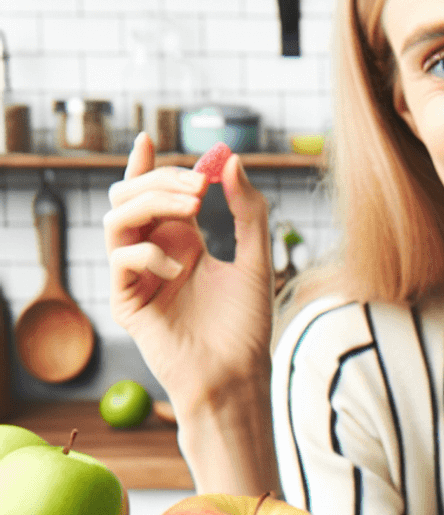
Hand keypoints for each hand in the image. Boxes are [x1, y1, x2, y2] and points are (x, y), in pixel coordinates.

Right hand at [104, 133, 274, 418]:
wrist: (237, 376)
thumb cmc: (247, 327)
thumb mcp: (256, 261)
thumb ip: (249, 212)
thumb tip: (234, 162)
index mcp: (183, 243)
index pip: (155, 194)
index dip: (148, 166)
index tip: (151, 138)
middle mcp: (156, 253)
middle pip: (132, 196)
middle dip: (161, 179)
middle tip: (200, 185)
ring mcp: (138, 275)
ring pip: (117, 217)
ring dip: (152, 202)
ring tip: (194, 210)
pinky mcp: (127, 300)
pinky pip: (119, 257)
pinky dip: (148, 252)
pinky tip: (181, 268)